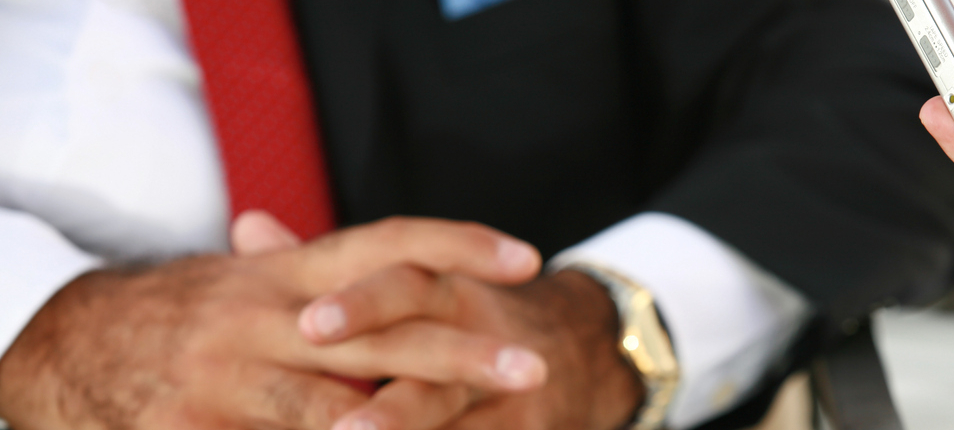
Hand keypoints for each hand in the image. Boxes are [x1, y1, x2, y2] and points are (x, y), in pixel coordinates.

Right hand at [0, 216, 541, 429]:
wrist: (72, 345)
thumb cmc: (189, 312)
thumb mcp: (254, 284)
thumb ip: (324, 278)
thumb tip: (417, 267)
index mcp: (287, 273)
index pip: (387, 243)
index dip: (459, 244)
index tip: (525, 257)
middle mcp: (264, 317)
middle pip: (379, 333)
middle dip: (461, 355)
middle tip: (531, 368)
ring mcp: (227, 380)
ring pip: (335, 412)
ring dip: (403, 428)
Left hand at [297, 268, 643, 429]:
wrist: (571, 350)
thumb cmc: (458, 317)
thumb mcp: (404, 284)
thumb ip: (324, 268)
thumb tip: (246, 227)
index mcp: (440, 287)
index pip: (404, 283)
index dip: (362, 303)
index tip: (309, 324)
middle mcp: (478, 330)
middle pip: (441, 362)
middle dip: (398, 402)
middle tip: (349, 428)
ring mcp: (510, 387)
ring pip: (461, 413)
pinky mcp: (533, 427)